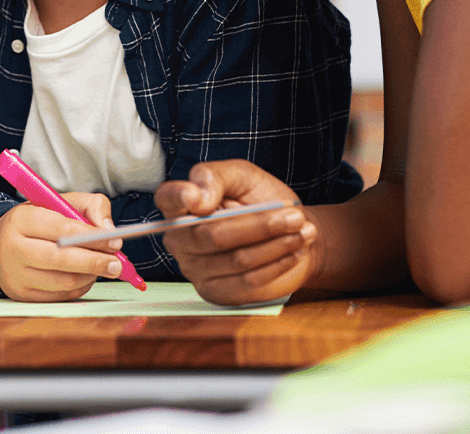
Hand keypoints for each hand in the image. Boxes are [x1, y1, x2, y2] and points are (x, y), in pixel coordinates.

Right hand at [0, 192, 123, 301]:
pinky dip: (79, 287)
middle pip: (61, 259)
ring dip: (90, 276)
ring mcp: (16, 276)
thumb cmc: (35, 222)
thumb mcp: (58, 203)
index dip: (92, 237)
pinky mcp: (21, 295)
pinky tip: (85, 276)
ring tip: (102, 267)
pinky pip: (60, 296)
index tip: (115, 242)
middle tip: (117, 264)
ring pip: (63, 281)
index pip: (61, 229)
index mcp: (21, 220)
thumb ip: (90, 206)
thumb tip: (109, 230)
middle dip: (95, 262)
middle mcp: (13, 249)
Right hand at [155, 159, 315, 304]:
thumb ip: (215, 177)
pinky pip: (247, 281)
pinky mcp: (216, 292)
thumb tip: (196, 196)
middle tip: (294, 216)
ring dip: (276, 245)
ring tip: (302, 231)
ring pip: (236, 259)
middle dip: (259, 225)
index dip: (178, 198)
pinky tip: (294, 251)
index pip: (167, 199)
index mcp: (181, 205)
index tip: (197, 197)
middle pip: (211, 235)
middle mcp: (180, 239)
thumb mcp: (243, 176)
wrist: (289, 231)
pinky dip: (276, 264)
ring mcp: (195, 269)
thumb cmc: (261, 199)